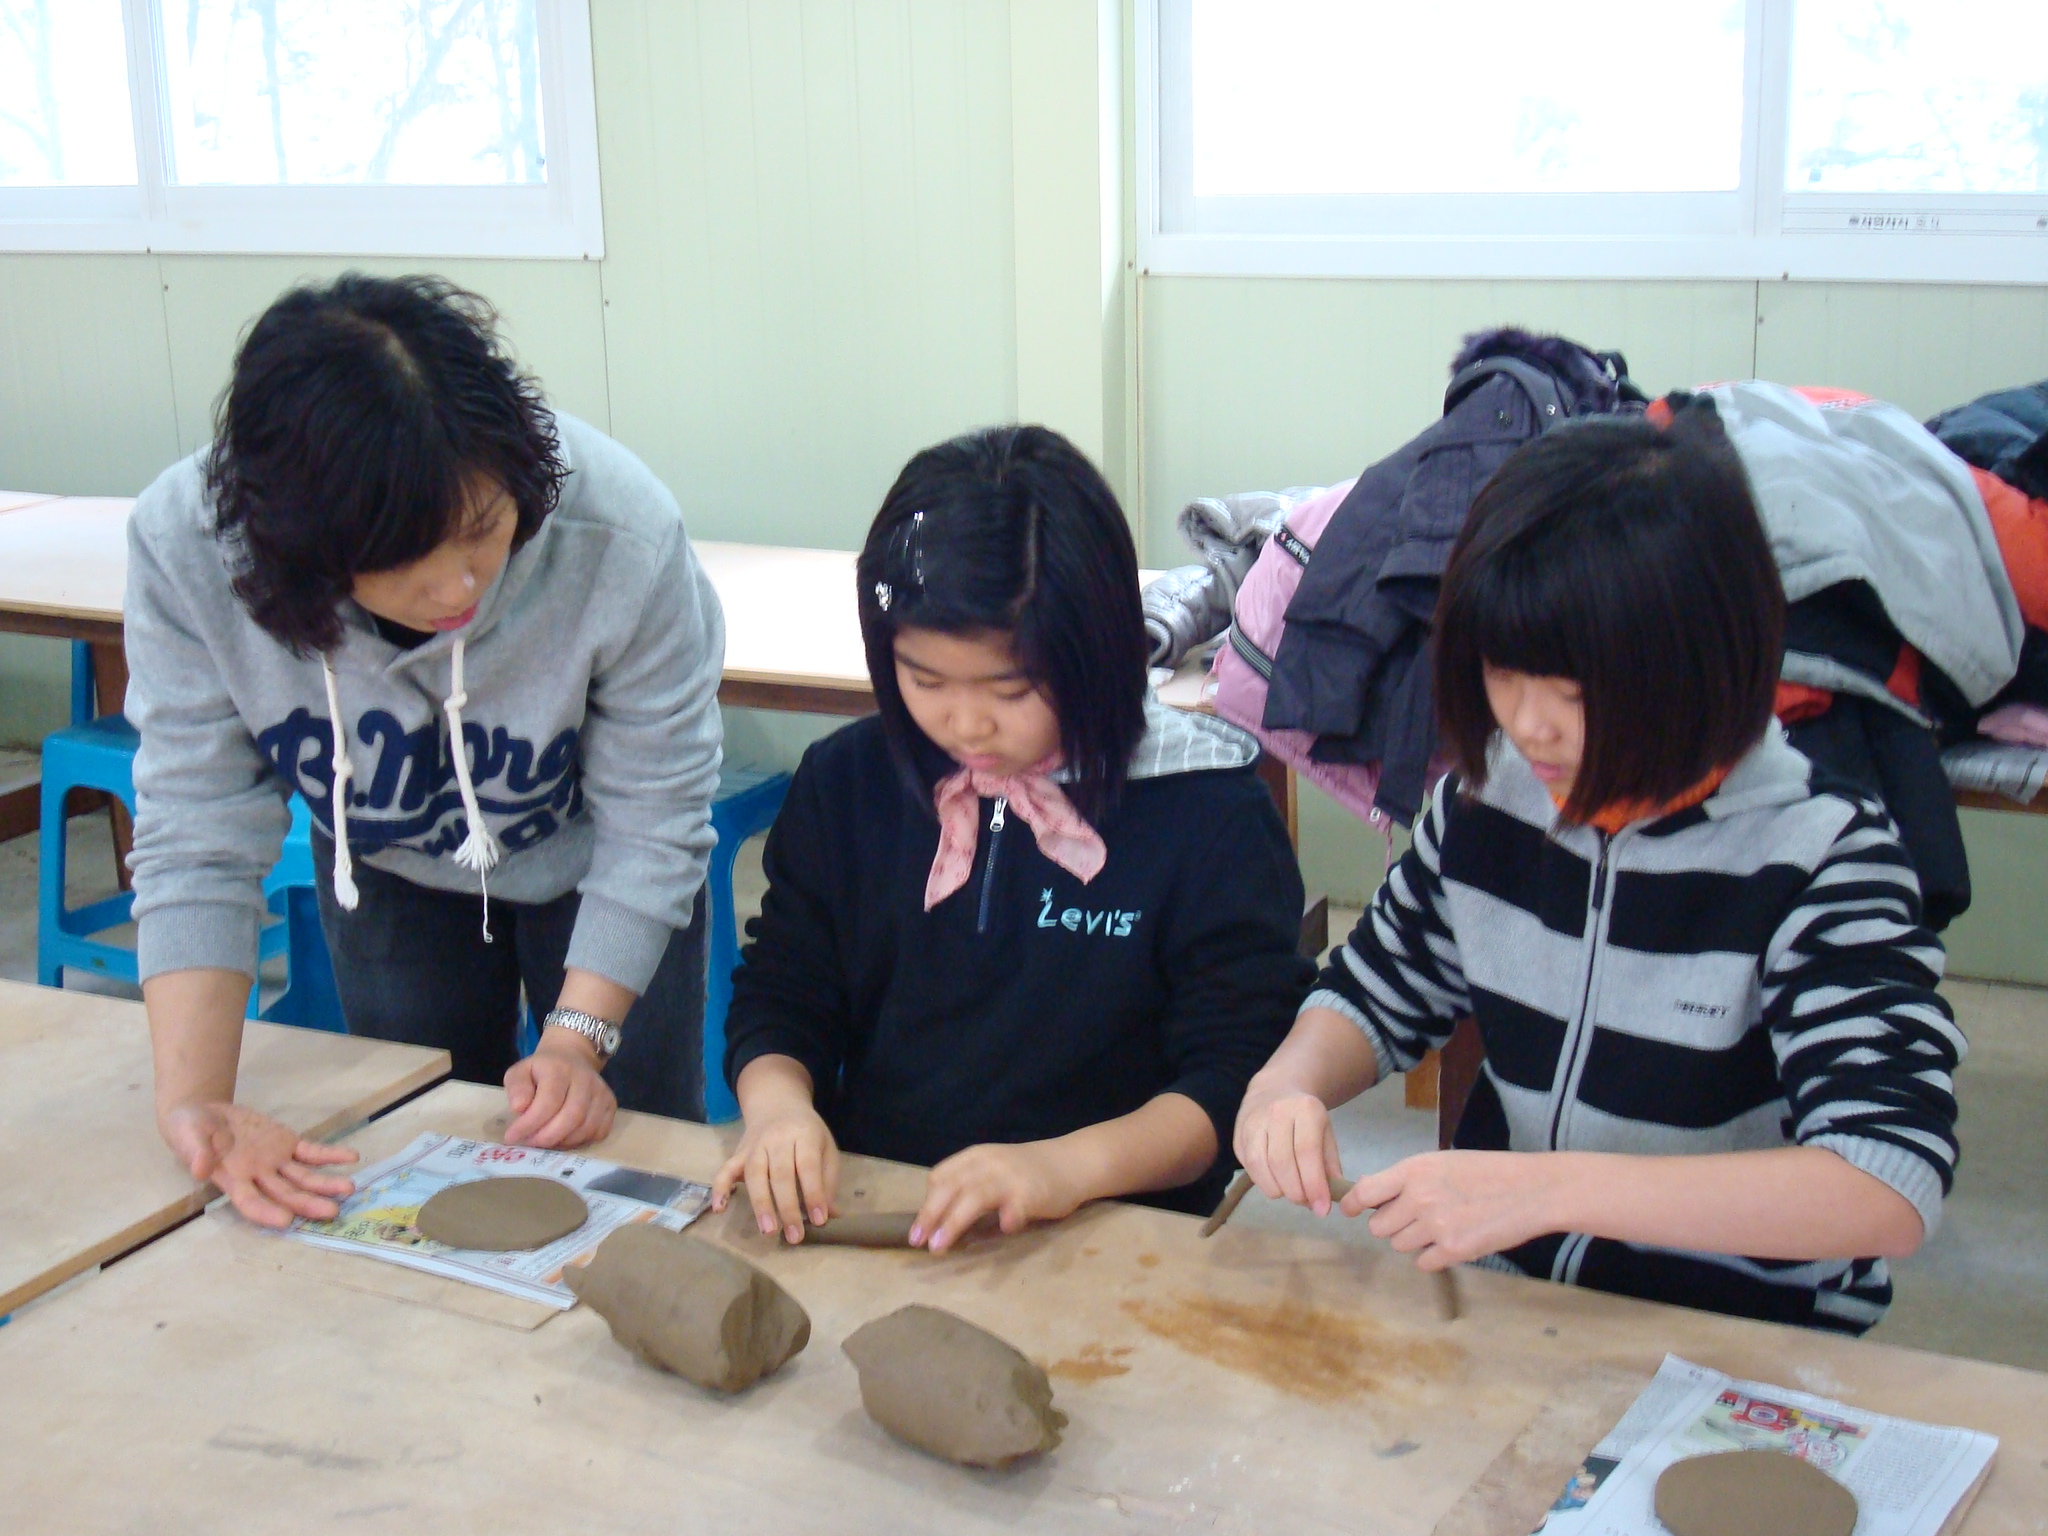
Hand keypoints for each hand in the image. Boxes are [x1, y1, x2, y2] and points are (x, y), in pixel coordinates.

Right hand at [160, 1100, 358, 1228]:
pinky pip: (311, 1152)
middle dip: (308, 1204)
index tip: (286, 1221)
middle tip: (332, 1212)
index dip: (267, 1212)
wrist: (203, 1111)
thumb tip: (201, 1169)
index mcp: (231, 1179)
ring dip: (326, 1184)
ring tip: (349, 1188)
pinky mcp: (285, 1144)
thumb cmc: (189, 1128)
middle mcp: (257, 1176)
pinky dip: (330, 1155)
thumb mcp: (187, 1134)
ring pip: (303, 1177)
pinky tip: (351, 1157)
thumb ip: (195, 1151)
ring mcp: (274, 1162)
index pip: (250, 1202)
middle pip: (285, 1194)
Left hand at [504, 1028, 616, 1148]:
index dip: (530, 1123)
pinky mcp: (611, 1104)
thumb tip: (519, 1107)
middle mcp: (585, 1079)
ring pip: (586, 1127)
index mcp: (560, 1069)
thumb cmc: (542, 1070)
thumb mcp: (520, 1071)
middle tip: (529, 1143)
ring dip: (562, 1142)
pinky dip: (581, 1141)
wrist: (571, 1057)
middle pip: (571, 1117)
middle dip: (547, 1137)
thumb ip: (516, 1087)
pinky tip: (564, 1138)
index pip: (548, 1102)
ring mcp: (601, 1092)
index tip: (512, 1136)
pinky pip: (599, 1132)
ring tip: (544, 1142)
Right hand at [710, 1100, 840, 1243]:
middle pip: (780, 1174)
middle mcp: (777, 1138)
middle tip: (795, 1237)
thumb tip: (832, 1214)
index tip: (819, 1220)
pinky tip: (720, 1209)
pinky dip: (720, 1189)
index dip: (814, 1193)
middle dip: (787, 1207)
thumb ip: (828, 1180)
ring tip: (768, 1231)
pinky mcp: (738, 1153)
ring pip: (754, 1174)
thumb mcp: (826, 1148)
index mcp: (804, 1135)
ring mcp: (754, 1145)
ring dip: (760, 1204)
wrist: (777, 1104)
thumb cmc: (807, 1132)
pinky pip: (725, 1170)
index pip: (807, 1166)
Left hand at [911, 1142, 1083, 1252]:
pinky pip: (1017, 1207)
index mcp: (975, 1157)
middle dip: (931, 1215)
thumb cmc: (1026, 1171)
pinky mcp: (1032, 1193)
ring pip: (975, 1198)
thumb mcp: (992, 1168)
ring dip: (954, 1223)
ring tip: (940, 1246)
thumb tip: (938, 1219)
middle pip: (951, 1187)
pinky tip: (1004, 1229)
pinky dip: (1009, 1217)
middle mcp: (989, 1163)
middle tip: (918, 1243)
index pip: (941, 1176)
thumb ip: (969, 1185)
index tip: (920, 1229)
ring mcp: (1010, 1177)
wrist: (1071, 1161)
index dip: (927, 1203)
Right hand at [1233, 1083, 1345, 1213]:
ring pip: (1259, 1164)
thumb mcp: (1326, 1133)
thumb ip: (1329, 1165)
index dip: (1314, 1184)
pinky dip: (1262, 1182)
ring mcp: (1253, 1121)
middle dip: (1295, 1191)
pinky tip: (1275, 1183)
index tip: (1322, 1209)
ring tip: (1290, 1194)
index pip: (1307, 1152)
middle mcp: (1277, 1112)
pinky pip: (1247, 1165)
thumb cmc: (1305, 1118)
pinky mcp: (1238, 1133)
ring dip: (1277, 1189)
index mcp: (1305, 1109)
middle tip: (1305, 1202)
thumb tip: (1326, 1200)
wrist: (1274, 1090)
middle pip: (1282, 1161)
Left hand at [1341, 1150, 1564, 1268]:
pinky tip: (1452, 1240)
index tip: (1350, 1210)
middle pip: (1378, 1227)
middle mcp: (1419, 1198)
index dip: (1353, 1204)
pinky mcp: (1454, 1251)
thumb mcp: (1442, 1162)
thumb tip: (1373, 1195)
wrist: (1532, 1189)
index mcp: (1414, 1171)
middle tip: (1414, 1218)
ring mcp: (1436, 1227)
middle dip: (1391, 1224)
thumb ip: (1408, 1179)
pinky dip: (1433, 1256)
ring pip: (1399, 1245)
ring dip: (1413, 1240)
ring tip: (1441, 1225)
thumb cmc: (1488, 1171)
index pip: (1364, 1193)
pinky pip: (1423, 1262)